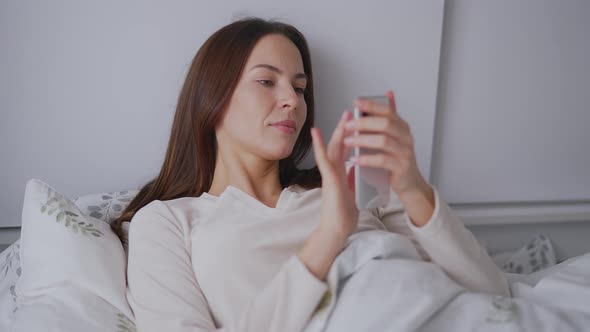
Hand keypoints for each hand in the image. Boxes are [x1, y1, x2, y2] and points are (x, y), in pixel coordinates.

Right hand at [311, 111, 358, 239]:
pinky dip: (320, 145)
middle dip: (346, 128)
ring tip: (342, 116)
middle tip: (351, 111)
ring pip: (332, 147)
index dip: (351, 135)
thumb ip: (353, 180)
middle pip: (339, 144)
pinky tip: (317, 133)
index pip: (346, 149)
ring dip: (337, 131)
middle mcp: (334, 170)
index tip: (357, 121)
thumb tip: (357, 170)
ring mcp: (330, 173)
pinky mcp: (328, 179)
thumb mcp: (352, 192)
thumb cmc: (343, 215)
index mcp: (341, 173)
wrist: (337, 230)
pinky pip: (323, 159)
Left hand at [343, 90, 428, 196]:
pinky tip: (355, 159)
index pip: (388, 111)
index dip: (372, 105)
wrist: (409, 182)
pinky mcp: (401, 167)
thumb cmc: (397, 158)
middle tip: (348, 125)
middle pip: (385, 124)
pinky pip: (383, 160)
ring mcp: (405, 152)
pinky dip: (367, 159)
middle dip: (364, 123)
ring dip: (362, 140)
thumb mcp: (394, 136)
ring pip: (383, 141)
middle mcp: (406, 137)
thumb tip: (388, 94)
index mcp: (402, 127)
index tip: (356, 103)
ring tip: (348, 141)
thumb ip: (388, 117)